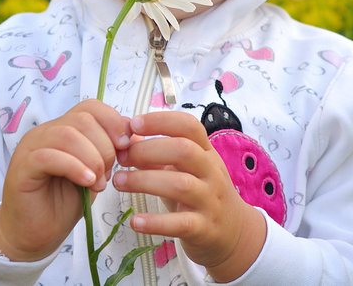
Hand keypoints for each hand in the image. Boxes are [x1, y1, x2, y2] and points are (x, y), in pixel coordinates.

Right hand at [0, 99, 131, 261]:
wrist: (36, 234)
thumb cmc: (65, 203)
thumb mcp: (96, 173)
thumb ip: (111, 152)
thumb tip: (135, 135)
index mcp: (63, 128)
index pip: (91, 107)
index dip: (113, 122)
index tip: (125, 147)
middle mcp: (45, 132)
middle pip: (83, 119)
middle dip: (105, 146)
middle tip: (107, 174)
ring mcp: (31, 147)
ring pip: (67, 135)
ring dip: (92, 159)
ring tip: (97, 183)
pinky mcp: (22, 168)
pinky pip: (49, 156)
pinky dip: (74, 167)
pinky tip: (86, 183)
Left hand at [113, 111, 266, 281]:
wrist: (234, 232)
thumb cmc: (201, 195)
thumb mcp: (185, 170)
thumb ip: (158, 154)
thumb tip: (127, 138)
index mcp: (206, 152)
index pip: (189, 126)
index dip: (161, 121)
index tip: (134, 124)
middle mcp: (211, 172)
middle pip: (184, 150)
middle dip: (148, 150)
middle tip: (122, 157)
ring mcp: (210, 200)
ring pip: (180, 184)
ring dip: (144, 181)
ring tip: (119, 182)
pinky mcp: (204, 228)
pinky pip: (180, 223)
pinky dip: (155, 222)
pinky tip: (135, 221)